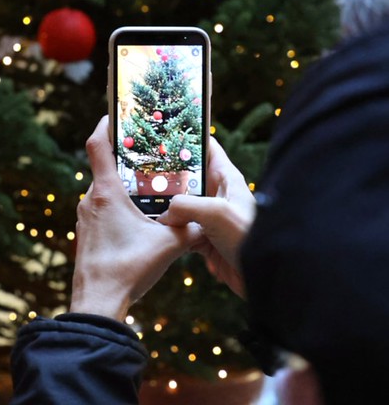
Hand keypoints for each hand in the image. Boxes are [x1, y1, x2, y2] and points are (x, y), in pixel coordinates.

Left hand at [70, 116, 201, 321]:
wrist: (97, 304)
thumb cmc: (128, 269)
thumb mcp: (169, 245)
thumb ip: (189, 227)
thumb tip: (206, 221)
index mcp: (107, 192)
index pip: (97, 145)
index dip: (105, 125)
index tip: (116, 114)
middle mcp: (91, 199)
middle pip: (106, 168)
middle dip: (127, 163)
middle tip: (149, 160)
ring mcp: (86, 218)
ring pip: (105, 192)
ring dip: (123, 189)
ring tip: (147, 193)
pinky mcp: (86, 235)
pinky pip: (102, 211)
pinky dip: (118, 208)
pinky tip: (137, 223)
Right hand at [158, 136, 254, 295]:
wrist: (265, 277)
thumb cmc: (249, 238)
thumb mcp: (216, 213)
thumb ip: (185, 206)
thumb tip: (164, 214)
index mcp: (226, 179)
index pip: (207, 149)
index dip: (190, 139)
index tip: (167, 132)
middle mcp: (217, 195)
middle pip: (188, 178)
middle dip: (169, 176)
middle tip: (144, 171)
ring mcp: (210, 218)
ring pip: (181, 207)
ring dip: (166, 208)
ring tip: (143, 202)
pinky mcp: (205, 240)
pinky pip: (181, 231)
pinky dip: (170, 232)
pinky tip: (158, 232)